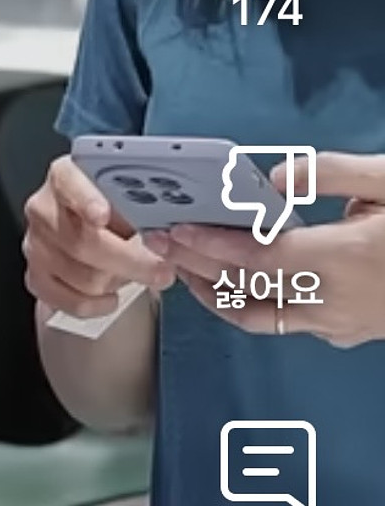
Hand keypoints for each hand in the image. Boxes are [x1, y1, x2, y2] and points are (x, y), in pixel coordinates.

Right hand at [23, 155, 175, 316]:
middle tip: (162, 270)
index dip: (86, 200)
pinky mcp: (35, 275)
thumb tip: (162, 230)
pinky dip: (95, 304)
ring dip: (117, 281)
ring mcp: (36, 244)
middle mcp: (44, 209)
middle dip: (129, 261)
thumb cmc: (114, 209)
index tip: (102, 216)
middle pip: (81, 242)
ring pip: (81, 276)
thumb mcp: (126, 194)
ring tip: (139, 275)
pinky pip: (68, 300)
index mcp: (65, 177)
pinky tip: (111, 297)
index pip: (68, 183)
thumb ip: (138, 205)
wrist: (88, 230)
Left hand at [155, 152, 384, 348]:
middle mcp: (332, 299)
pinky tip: (233, 288)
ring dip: (213, 294)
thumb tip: (276, 179)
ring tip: (185, 270)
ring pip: (255, 315)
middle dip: (195, 265)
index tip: (178, 232)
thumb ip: (335, 174)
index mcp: (343, 257)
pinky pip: (281, 324)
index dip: (211, 245)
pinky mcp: (343, 331)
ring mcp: (336, 322)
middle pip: (244, 285)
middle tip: (162, 244)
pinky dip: (248, 306)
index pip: (257, 255)